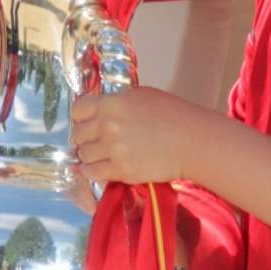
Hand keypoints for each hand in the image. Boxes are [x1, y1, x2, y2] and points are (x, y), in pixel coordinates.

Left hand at [71, 88, 191, 184]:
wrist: (192, 141)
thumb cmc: (172, 114)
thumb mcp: (141, 96)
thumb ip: (117, 102)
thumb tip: (100, 110)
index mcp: (111, 103)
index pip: (78, 110)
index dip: (82, 117)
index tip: (88, 122)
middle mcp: (108, 125)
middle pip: (78, 135)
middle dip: (85, 138)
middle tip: (95, 142)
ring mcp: (113, 149)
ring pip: (83, 155)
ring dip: (89, 156)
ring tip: (101, 156)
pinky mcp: (121, 170)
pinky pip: (92, 173)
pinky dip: (94, 172)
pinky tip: (102, 168)